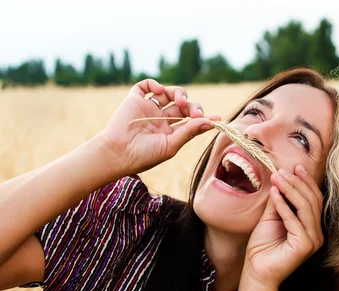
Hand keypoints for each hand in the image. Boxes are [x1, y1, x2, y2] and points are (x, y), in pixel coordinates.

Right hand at [97, 79, 220, 175]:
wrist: (118, 153)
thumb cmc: (144, 155)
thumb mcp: (171, 145)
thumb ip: (189, 132)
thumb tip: (210, 122)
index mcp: (170, 132)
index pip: (191, 121)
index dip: (203, 118)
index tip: (217, 118)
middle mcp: (161, 119)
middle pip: (182, 106)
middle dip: (192, 106)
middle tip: (194, 112)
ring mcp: (148, 108)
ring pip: (168, 93)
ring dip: (178, 93)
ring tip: (179, 101)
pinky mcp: (134, 100)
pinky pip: (145, 86)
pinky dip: (154, 84)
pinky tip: (160, 90)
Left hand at [241, 166, 324, 290]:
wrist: (256, 272)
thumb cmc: (263, 247)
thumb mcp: (271, 217)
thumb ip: (279, 201)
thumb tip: (280, 178)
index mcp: (312, 227)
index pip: (314, 199)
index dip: (306, 182)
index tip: (295, 167)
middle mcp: (317, 234)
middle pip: (312, 201)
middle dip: (297, 183)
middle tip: (282, 170)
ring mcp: (313, 241)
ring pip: (305, 208)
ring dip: (290, 190)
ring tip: (277, 178)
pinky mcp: (305, 246)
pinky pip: (294, 220)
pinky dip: (283, 205)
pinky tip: (273, 194)